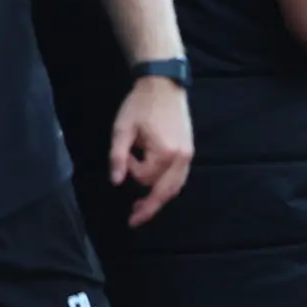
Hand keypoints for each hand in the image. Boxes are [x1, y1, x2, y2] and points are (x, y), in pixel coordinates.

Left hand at [110, 75, 194, 227]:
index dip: (130, 168)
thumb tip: (116, 182)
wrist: (164, 85)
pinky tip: (156, 191)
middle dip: (149, 208)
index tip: (126, 152)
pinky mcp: (189, 151)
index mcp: (165, 152)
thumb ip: (118, 157)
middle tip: (133, 221)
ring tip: (143, 210)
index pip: (144, 177)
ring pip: (175, 188)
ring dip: (159, 200)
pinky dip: (168, 188)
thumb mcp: (122, 129)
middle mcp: (181, 158)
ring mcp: (188, 155)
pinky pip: (180, 178)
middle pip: (165, 192)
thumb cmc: (141, 104)